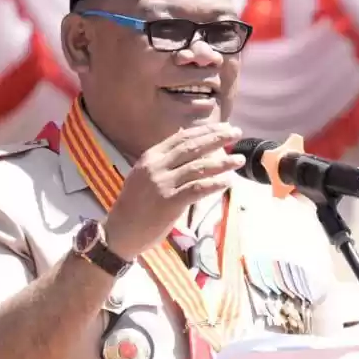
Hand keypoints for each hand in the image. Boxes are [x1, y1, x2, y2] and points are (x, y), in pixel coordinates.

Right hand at [104, 123, 244, 258]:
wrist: (120, 232)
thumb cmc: (134, 205)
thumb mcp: (145, 175)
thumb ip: (165, 161)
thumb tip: (188, 142)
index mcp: (150, 157)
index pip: (182, 137)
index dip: (205, 131)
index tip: (224, 127)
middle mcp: (156, 166)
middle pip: (192, 147)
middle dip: (217, 138)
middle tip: (237, 133)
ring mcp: (162, 184)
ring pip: (198, 167)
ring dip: (222, 162)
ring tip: (239, 159)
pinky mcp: (169, 203)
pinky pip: (197, 189)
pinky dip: (215, 183)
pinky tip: (228, 181)